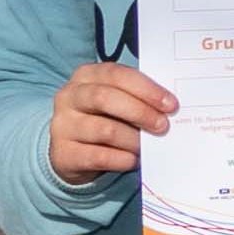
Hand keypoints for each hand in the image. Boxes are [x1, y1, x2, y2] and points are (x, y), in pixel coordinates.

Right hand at [45, 62, 178, 184]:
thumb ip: (139, 97)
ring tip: (148, 146)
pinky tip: (133, 160)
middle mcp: (69, 97)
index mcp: (86, 76)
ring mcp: (63, 125)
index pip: (116, 74)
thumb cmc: (105, 118)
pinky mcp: (64, 153)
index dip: (146, 89)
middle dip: (140, 112)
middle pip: (105, 98)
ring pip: (105, 130)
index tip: (171, 104)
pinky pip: (100, 156)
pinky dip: (123, 159)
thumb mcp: (118, 100)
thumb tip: (170, 107)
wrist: (73, 152)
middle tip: (163, 126)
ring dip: (134, 140)